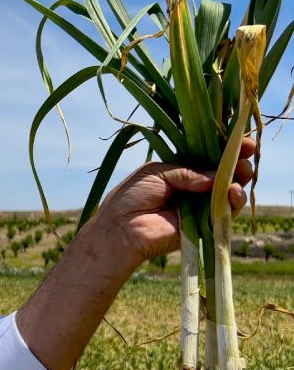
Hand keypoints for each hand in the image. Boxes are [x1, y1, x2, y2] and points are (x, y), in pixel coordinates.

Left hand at [92, 138, 254, 266]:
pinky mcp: (203, 226)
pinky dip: (233, 201)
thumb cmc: (131, 197)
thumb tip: (215, 176)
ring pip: (228, 192)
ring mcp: (199, 207)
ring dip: (239, 180)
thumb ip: (187, 172)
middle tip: (248, 152)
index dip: (227, 149)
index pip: (209, 157)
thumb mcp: (157, 172)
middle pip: (223, 173)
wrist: (120, 228)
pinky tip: (233, 191)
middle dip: (238, 162)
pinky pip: (225, 214)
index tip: (244, 140)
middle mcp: (193, 188)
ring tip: (243, 171)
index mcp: (180, 171)